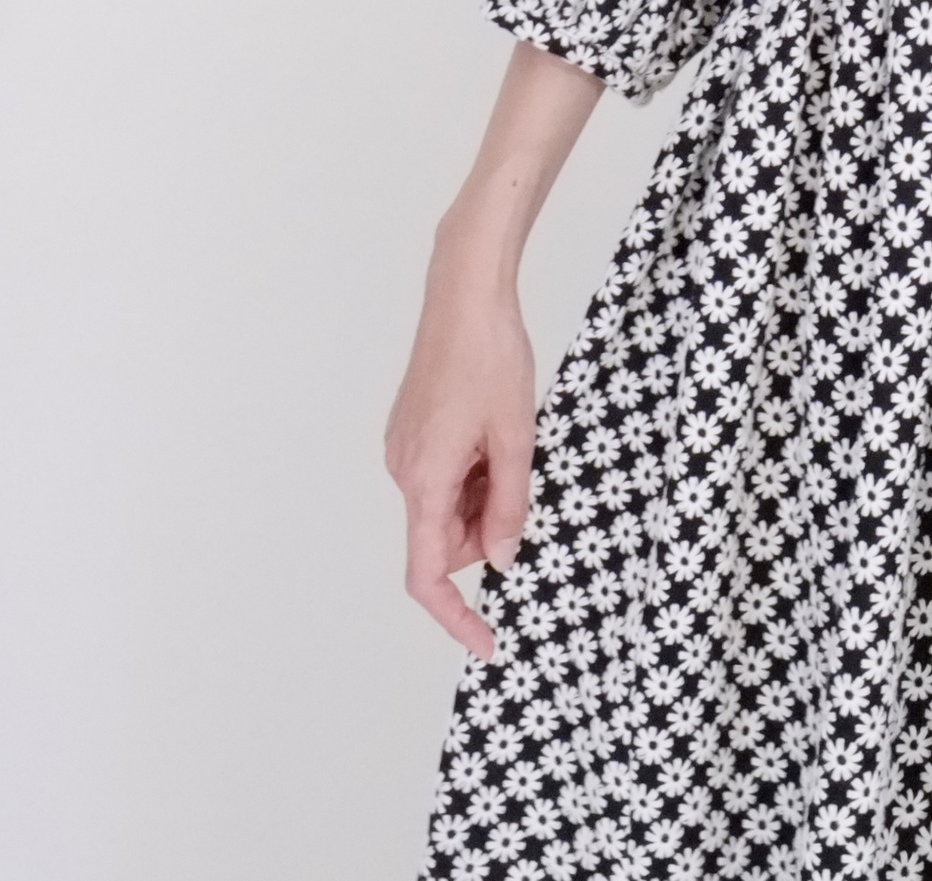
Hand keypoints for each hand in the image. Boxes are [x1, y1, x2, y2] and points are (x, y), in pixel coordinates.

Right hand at [384, 232, 536, 658]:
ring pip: (447, 505)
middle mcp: (403, 469)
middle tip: (528, 487)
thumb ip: (509, 507)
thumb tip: (500, 561)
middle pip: (444, 538)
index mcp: (423, 480)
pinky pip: (444, 475)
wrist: (464, 291)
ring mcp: (404, 448)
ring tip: (514, 443)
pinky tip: (497, 431)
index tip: (489, 641)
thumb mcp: (516, 437)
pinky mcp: (412, 429)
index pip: (427, 576)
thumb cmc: (490, 355)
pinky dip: (473, 473)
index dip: (456, 617)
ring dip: (483, 497)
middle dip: (487, 532)